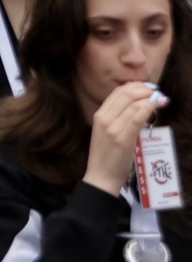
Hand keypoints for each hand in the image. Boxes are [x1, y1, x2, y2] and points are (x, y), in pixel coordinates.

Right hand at [84, 78, 164, 192]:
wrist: (101, 176)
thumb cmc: (106, 155)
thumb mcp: (107, 132)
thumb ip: (118, 118)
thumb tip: (137, 105)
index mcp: (99, 115)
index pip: (117, 92)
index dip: (134, 86)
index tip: (147, 88)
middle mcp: (104, 118)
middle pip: (126, 95)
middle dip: (144, 90)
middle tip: (157, 93)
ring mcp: (113, 128)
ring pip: (134, 104)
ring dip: (151, 99)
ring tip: (161, 100)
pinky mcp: (123, 138)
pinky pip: (137, 117)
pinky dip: (149, 108)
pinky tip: (156, 106)